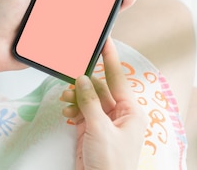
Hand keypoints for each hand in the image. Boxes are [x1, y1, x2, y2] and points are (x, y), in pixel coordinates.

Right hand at [61, 40, 147, 169]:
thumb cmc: (112, 164)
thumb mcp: (101, 129)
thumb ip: (90, 102)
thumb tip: (82, 79)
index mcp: (130, 111)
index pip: (118, 78)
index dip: (110, 58)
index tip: (104, 40)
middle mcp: (119, 114)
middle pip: (100, 87)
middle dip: (84, 81)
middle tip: (70, 71)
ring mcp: (104, 122)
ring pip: (88, 98)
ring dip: (76, 96)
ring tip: (66, 97)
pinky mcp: (91, 130)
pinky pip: (81, 110)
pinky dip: (73, 108)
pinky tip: (66, 109)